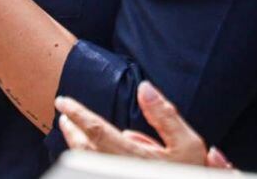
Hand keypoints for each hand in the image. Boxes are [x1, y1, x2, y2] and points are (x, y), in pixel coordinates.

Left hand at [56, 83, 233, 169]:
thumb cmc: (193, 174)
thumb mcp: (188, 143)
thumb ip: (164, 115)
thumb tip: (144, 87)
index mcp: (134, 155)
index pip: (97, 130)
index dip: (78, 114)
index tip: (63, 101)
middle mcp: (119, 168)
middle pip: (85, 149)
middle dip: (72, 130)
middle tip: (63, 116)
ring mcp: (118, 175)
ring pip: (88, 162)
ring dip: (76, 145)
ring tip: (72, 132)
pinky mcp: (121, 178)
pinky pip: (97, 169)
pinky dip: (89, 159)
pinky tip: (91, 153)